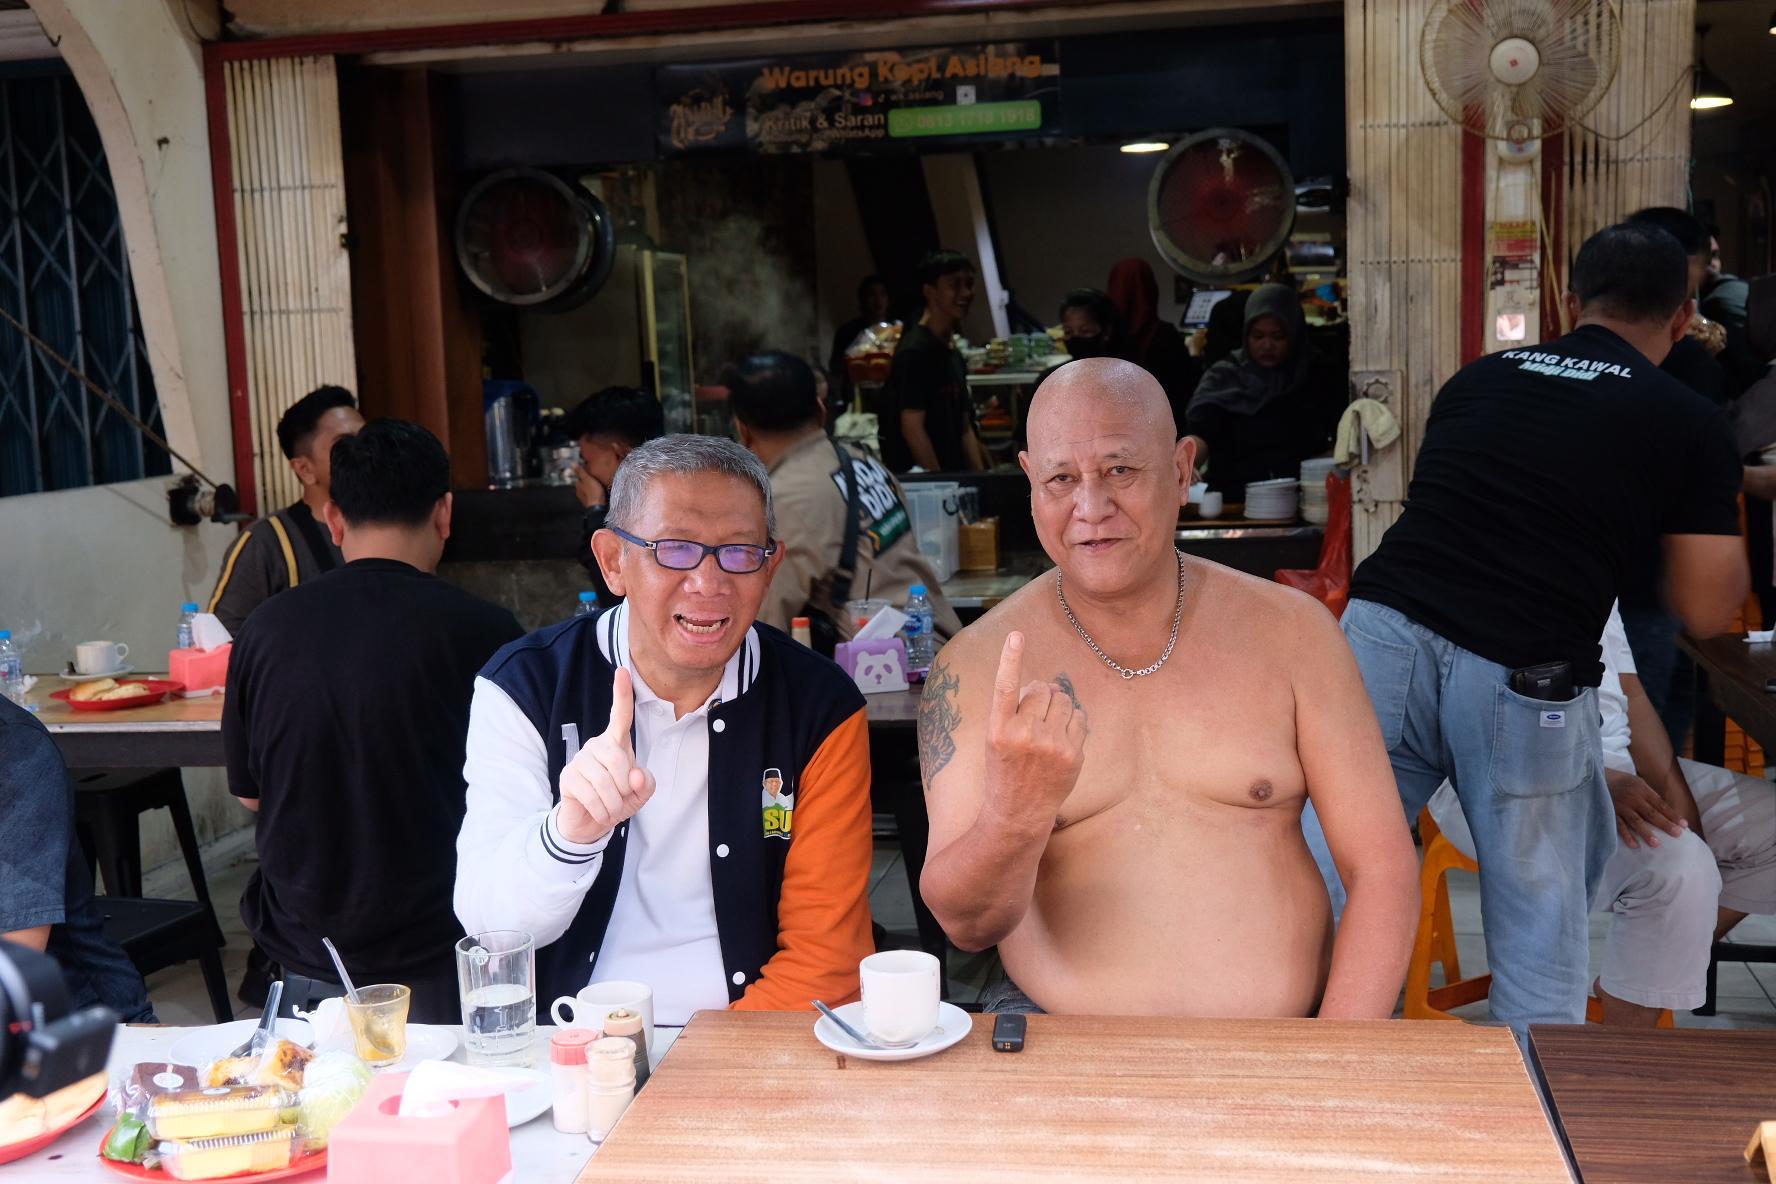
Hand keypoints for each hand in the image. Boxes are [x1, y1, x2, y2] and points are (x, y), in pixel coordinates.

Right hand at [556, 668, 655, 844]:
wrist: (590, 823)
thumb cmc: (617, 801)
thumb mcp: (640, 793)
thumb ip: (646, 783)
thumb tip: (635, 776)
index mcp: (616, 743)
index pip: (620, 715)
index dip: (622, 693)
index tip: (622, 670)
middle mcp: (596, 745)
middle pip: (619, 760)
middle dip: (626, 787)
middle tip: (622, 799)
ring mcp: (580, 760)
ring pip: (606, 782)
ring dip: (614, 803)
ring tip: (611, 808)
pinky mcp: (568, 777)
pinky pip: (592, 796)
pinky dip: (602, 811)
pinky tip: (599, 812)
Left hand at [572, 463, 607, 509]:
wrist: (598, 507)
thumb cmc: (593, 492)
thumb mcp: (587, 479)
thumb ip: (580, 471)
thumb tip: (572, 464)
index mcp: (578, 485)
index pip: (579, 478)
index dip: (584, 474)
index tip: (589, 472)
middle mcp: (579, 492)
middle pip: (582, 485)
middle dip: (587, 482)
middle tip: (594, 478)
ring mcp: (584, 499)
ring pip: (586, 491)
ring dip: (590, 488)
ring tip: (597, 485)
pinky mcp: (590, 503)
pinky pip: (591, 496)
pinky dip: (593, 494)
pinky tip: (598, 493)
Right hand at [984, 631, 1086, 822]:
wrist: (1018, 813)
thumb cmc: (1005, 772)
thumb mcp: (997, 741)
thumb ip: (1017, 711)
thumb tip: (1046, 685)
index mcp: (999, 730)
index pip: (1005, 687)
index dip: (1010, 659)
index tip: (1016, 636)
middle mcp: (1025, 735)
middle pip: (1042, 690)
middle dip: (1042, 695)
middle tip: (1036, 714)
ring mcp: (1051, 745)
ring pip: (1064, 701)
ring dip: (1059, 705)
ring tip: (1049, 726)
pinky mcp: (1073, 754)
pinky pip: (1080, 718)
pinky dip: (1073, 721)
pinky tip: (1063, 737)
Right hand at [1607, 769, 1686, 849]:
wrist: (1596, 777)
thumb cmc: (1621, 782)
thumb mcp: (1637, 782)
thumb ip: (1650, 795)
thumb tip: (1666, 811)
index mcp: (1642, 789)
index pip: (1660, 804)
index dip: (1672, 815)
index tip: (1684, 825)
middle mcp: (1632, 797)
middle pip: (1651, 813)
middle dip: (1665, 824)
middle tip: (1677, 834)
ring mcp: (1621, 806)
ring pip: (1636, 821)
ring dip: (1646, 833)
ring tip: (1656, 844)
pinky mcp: (1610, 812)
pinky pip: (1619, 826)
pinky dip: (1626, 835)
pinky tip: (1635, 845)